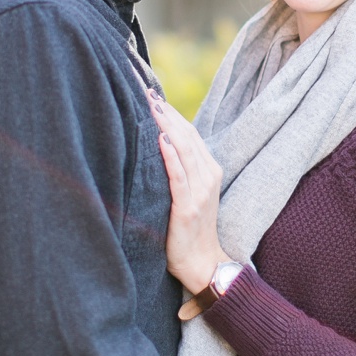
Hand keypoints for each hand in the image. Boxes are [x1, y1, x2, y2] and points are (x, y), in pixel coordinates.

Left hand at [147, 89, 228, 295]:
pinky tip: (161, 139)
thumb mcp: (188, 194)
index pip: (190, 134)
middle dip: (167, 113)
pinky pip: (179, 177)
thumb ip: (180, 170)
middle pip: (187, 136)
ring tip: (151, 106)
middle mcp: (208, 177)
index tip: (153, 94)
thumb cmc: (189, 229)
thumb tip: (158, 144)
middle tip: (146, 92)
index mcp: (209, 171)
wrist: (202, 263)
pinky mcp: (187, 207)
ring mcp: (200, 192)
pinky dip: (170, 156)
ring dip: (167, 126)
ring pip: (185, 150)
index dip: (173, 113)